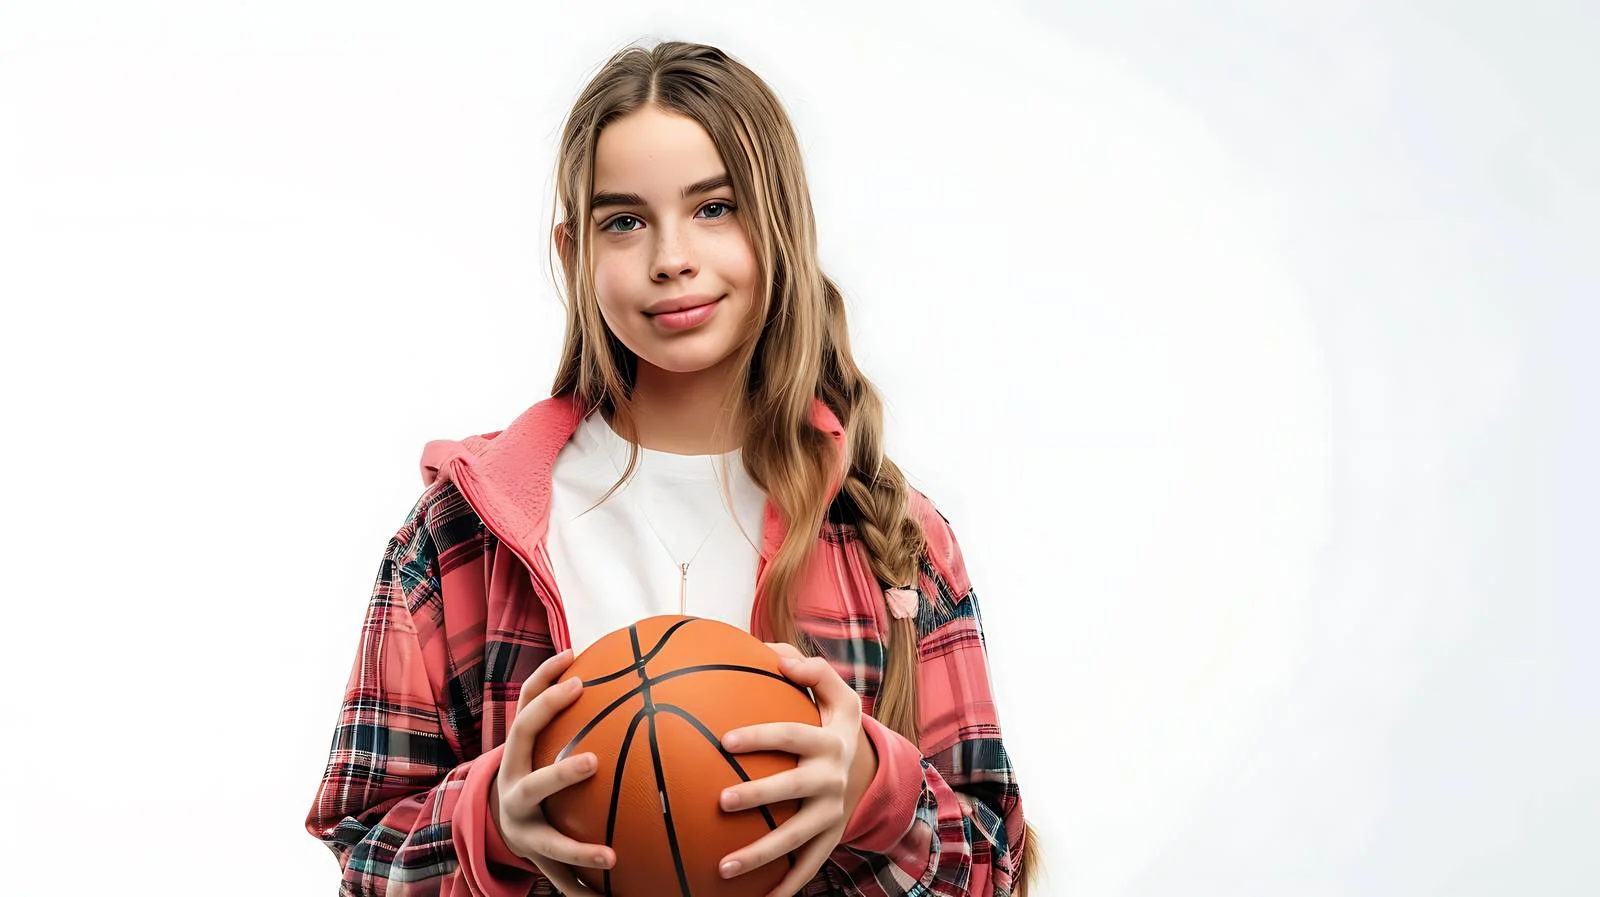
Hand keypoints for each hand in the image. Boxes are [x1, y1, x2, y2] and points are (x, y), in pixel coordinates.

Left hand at [490, 649, 615, 896]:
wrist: (497, 809)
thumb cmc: (541, 835)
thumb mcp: (558, 863)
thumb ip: (586, 880)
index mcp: (527, 830)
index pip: (553, 846)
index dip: (580, 854)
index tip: (611, 858)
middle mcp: (514, 794)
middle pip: (531, 785)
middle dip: (558, 776)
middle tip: (592, 764)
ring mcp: (510, 758)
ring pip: (521, 728)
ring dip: (548, 704)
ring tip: (579, 681)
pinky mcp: (512, 730)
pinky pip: (526, 696)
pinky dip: (548, 674)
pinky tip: (575, 653)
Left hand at [716, 642, 876, 896]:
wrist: (869, 767)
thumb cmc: (833, 722)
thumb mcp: (836, 692)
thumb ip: (809, 668)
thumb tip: (773, 654)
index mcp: (828, 740)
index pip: (792, 735)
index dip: (761, 736)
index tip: (725, 740)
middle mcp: (832, 779)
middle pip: (793, 788)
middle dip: (758, 795)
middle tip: (720, 801)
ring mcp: (832, 814)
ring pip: (796, 839)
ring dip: (760, 855)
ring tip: (722, 868)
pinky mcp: (830, 839)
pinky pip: (807, 867)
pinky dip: (785, 887)